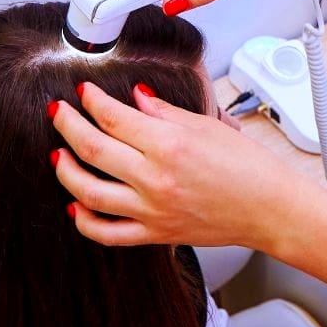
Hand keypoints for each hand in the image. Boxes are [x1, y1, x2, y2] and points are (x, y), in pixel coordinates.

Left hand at [50, 82, 324, 249]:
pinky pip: (107, 233)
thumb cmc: (249, 166)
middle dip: (67, 125)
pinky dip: (84, 220)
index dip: (92, 100)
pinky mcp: (155, 234)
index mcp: (169, 144)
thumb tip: (136, 98)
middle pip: (92, 148)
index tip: (84, 92)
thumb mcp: (208, 126)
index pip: (114, 117)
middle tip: (57, 113)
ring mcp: (152, 209)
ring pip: (89, 192)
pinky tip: (76, 205)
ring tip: (58, 154)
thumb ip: (166, 112)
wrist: (269, 208)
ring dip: (65, 170)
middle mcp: (155, 178)